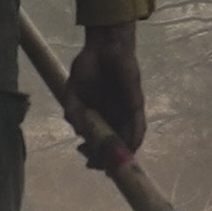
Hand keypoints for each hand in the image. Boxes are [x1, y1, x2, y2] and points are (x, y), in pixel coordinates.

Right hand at [66, 20, 145, 157]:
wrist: (104, 47)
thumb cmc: (88, 68)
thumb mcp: (72, 92)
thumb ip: (73, 112)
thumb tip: (79, 132)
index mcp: (98, 117)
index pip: (98, 142)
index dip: (94, 154)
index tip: (85, 159)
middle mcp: (114, 118)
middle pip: (114, 146)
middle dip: (106, 159)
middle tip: (95, 163)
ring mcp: (126, 113)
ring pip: (128, 140)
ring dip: (121, 154)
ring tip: (110, 161)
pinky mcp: (136, 105)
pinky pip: (139, 125)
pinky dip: (135, 138)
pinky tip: (129, 148)